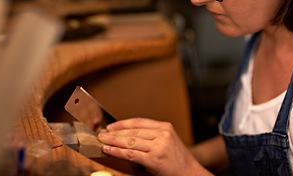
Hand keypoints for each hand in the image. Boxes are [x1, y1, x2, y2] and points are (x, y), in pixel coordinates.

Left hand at [97, 118, 212, 175]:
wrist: (190, 174)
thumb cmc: (177, 160)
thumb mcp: (166, 142)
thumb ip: (149, 138)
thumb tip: (125, 137)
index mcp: (165, 127)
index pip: (138, 122)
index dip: (122, 123)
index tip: (111, 126)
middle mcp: (162, 134)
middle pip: (132, 131)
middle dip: (115, 132)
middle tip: (102, 134)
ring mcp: (159, 146)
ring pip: (130, 141)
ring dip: (113, 141)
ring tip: (102, 141)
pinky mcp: (154, 160)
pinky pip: (131, 154)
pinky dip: (117, 152)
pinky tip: (109, 150)